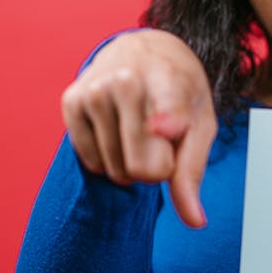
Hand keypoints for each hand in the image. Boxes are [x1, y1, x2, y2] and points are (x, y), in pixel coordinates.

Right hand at [61, 30, 216, 227]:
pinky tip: (115, 132)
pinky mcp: (71, 101)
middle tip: (161, 142)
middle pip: (140, 167)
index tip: (161, 127)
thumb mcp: (200, 126)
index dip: (166, 122)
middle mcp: (127, 80)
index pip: (166, 109)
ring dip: (130, 164)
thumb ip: (193, 172)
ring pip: (114, 170)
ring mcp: (95, 90)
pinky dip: (106, 159)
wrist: (143, 50)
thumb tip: (195, 222)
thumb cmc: (179, 94)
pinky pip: (91, 162)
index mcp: (169, 80)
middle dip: (155, 168)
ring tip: (137, 132)